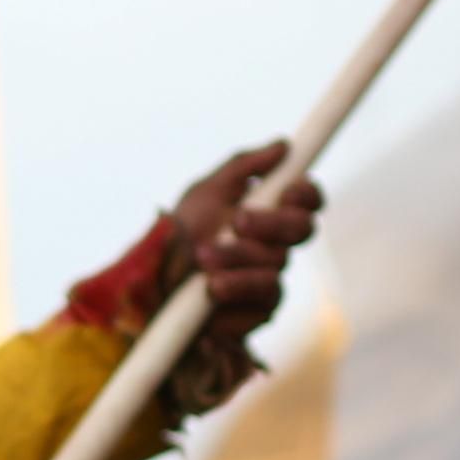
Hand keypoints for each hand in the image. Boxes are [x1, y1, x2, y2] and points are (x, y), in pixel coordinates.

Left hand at [168, 145, 321, 377]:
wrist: (153, 281)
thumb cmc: (183, 231)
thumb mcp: (205, 191)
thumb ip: (243, 167)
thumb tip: (282, 145)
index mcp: (271, 213)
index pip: (307, 200)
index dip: (306, 193)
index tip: (287, 190)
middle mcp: (277, 247)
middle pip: (301, 231)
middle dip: (269, 224)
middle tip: (235, 222)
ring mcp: (270, 280)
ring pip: (276, 271)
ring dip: (238, 264)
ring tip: (203, 262)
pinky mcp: (257, 314)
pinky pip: (261, 310)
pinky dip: (231, 302)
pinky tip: (207, 299)